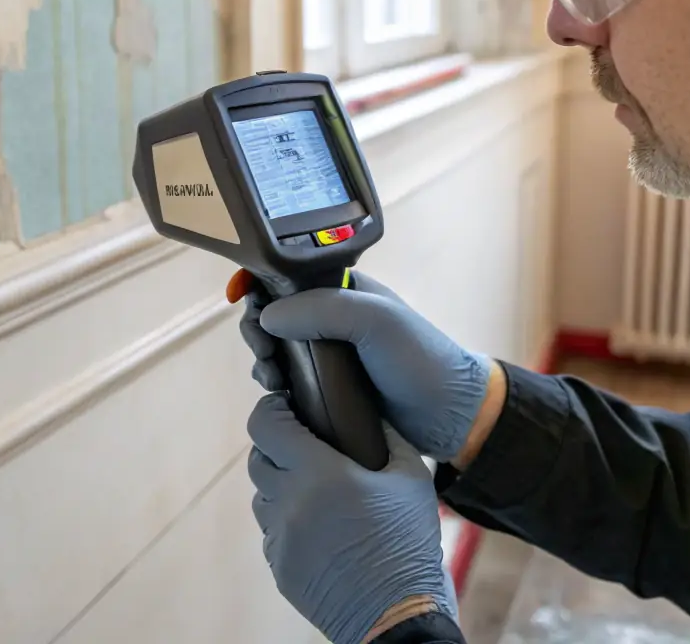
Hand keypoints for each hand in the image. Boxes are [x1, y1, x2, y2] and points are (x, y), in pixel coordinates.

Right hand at [234, 270, 494, 463]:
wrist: (450, 415)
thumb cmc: (419, 358)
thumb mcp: (375, 321)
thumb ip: (322, 310)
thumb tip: (268, 315)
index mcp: (344, 289)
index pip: (288, 274)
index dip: (259, 280)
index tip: (239, 298)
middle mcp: (333, 317)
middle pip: (276, 313)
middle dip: (258, 329)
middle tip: (263, 352)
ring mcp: (331, 354)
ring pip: (278, 350)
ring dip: (264, 360)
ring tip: (273, 377)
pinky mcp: (329, 389)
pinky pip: (291, 381)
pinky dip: (278, 386)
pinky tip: (281, 396)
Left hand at [247, 392, 455, 643]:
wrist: (397, 614)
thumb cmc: (407, 542)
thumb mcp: (411, 477)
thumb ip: (388, 438)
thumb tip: (371, 415)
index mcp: (317, 473)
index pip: (266, 425)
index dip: (270, 409)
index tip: (285, 405)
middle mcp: (289, 503)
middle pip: (257, 460)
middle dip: (276, 446)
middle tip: (304, 445)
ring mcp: (280, 539)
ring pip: (262, 498)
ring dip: (280, 486)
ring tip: (314, 490)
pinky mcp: (280, 567)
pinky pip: (271, 532)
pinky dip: (286, 521)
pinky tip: (318, 525)